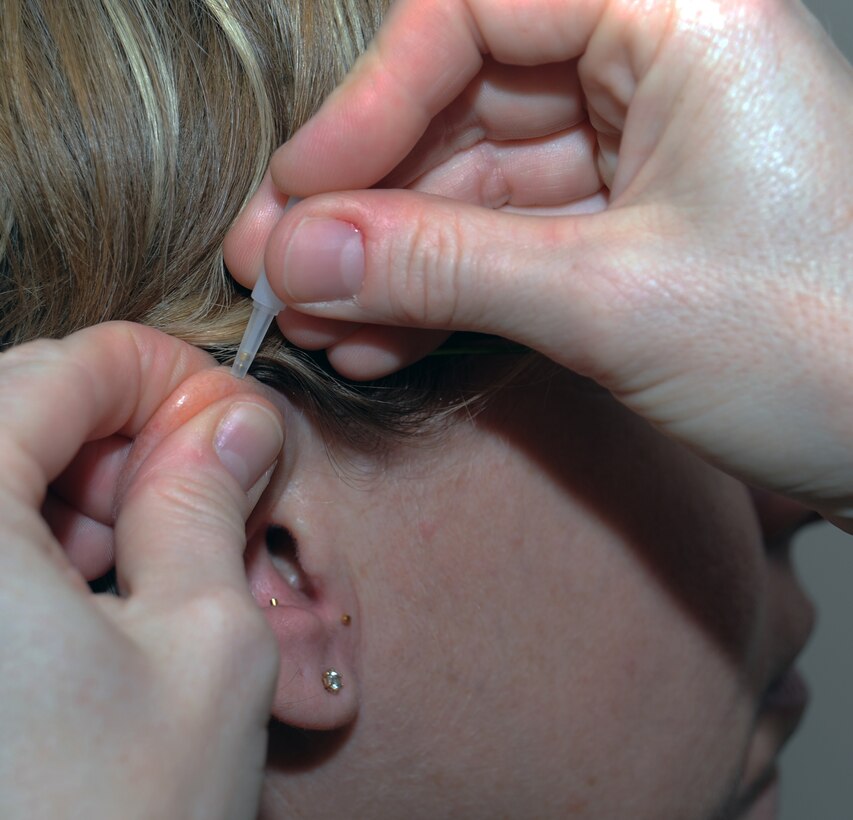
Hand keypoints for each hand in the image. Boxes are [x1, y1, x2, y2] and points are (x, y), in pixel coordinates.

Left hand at [0, 322, 282, 817]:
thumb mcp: (205, 645)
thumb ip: (210, 504)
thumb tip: (233, 421)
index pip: (66, 367)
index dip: (162, 372)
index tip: (226, 408)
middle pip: (20, 411)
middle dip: (128, 440)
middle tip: (207, 497)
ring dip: (92, 503)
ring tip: (167, 570)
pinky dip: (47, 554)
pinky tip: (107, 609)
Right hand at [225, 0, 852, 524]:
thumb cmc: (825, 349)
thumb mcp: (611, 299)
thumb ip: (445, 267)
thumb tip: (297, 251)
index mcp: (680, 13)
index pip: (474, 15)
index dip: (367, 105)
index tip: (296, 193)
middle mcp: (657, 62)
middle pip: (462, 108)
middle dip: (364, 203)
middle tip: (274, 269)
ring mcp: (641, 150)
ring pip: (477, 188)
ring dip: (392, 262)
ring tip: (315, 325)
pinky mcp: (632, 226)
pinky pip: (511, 242)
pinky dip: (446, 294)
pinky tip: (380, 343)